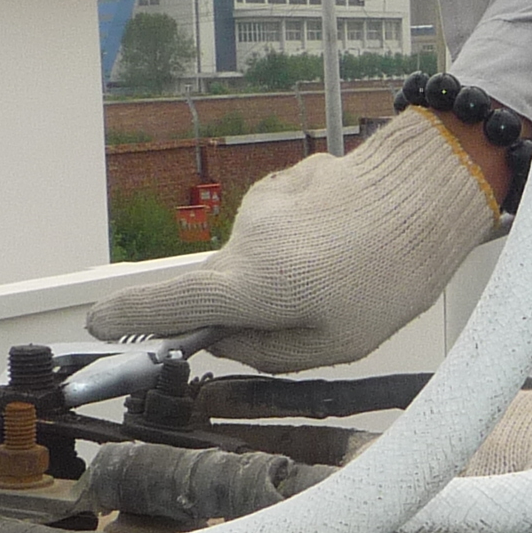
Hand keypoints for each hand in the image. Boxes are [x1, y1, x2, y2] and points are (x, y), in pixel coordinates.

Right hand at [88, 110, 500, 372]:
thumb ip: (265, 351)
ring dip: (287, 270)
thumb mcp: (332, 346)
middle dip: (249, 305)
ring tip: (343, 276)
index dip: (128, 318)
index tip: (101, 325)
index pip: (167, 303)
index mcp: (249, 284)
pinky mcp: (287, 181)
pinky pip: (283, 226)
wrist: (431, 193)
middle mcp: (245, 238)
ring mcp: (265, 204)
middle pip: (220, 283)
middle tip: (307, 317)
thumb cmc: (390, 278)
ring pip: (257, 254)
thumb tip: (224, 340)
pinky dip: (305, 240)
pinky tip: (347, 242)